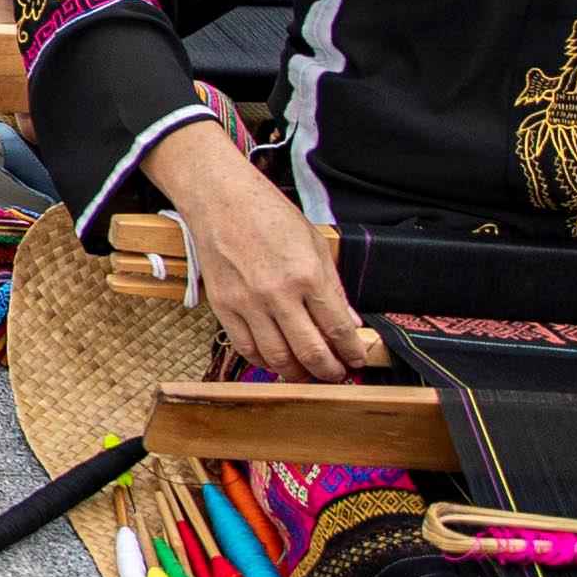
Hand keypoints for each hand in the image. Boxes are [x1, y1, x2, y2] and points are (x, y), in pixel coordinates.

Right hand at [160, 124, 364, 383]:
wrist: (220, 200)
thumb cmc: (269, 215)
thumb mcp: (314, 243)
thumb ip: (333, 286)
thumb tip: (350, 321)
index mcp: (308, 275)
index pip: (338, 328)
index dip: (351, 352)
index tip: (357, 361)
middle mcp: (279, 294)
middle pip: (310, 351)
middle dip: (328, 370)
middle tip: (335, 375)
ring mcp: (248, 303)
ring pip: (277, 357)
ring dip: (296, 374)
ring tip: (307, 375)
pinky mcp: (224, 307)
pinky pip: (246, 348)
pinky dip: (263, 362)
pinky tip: (275, 361)